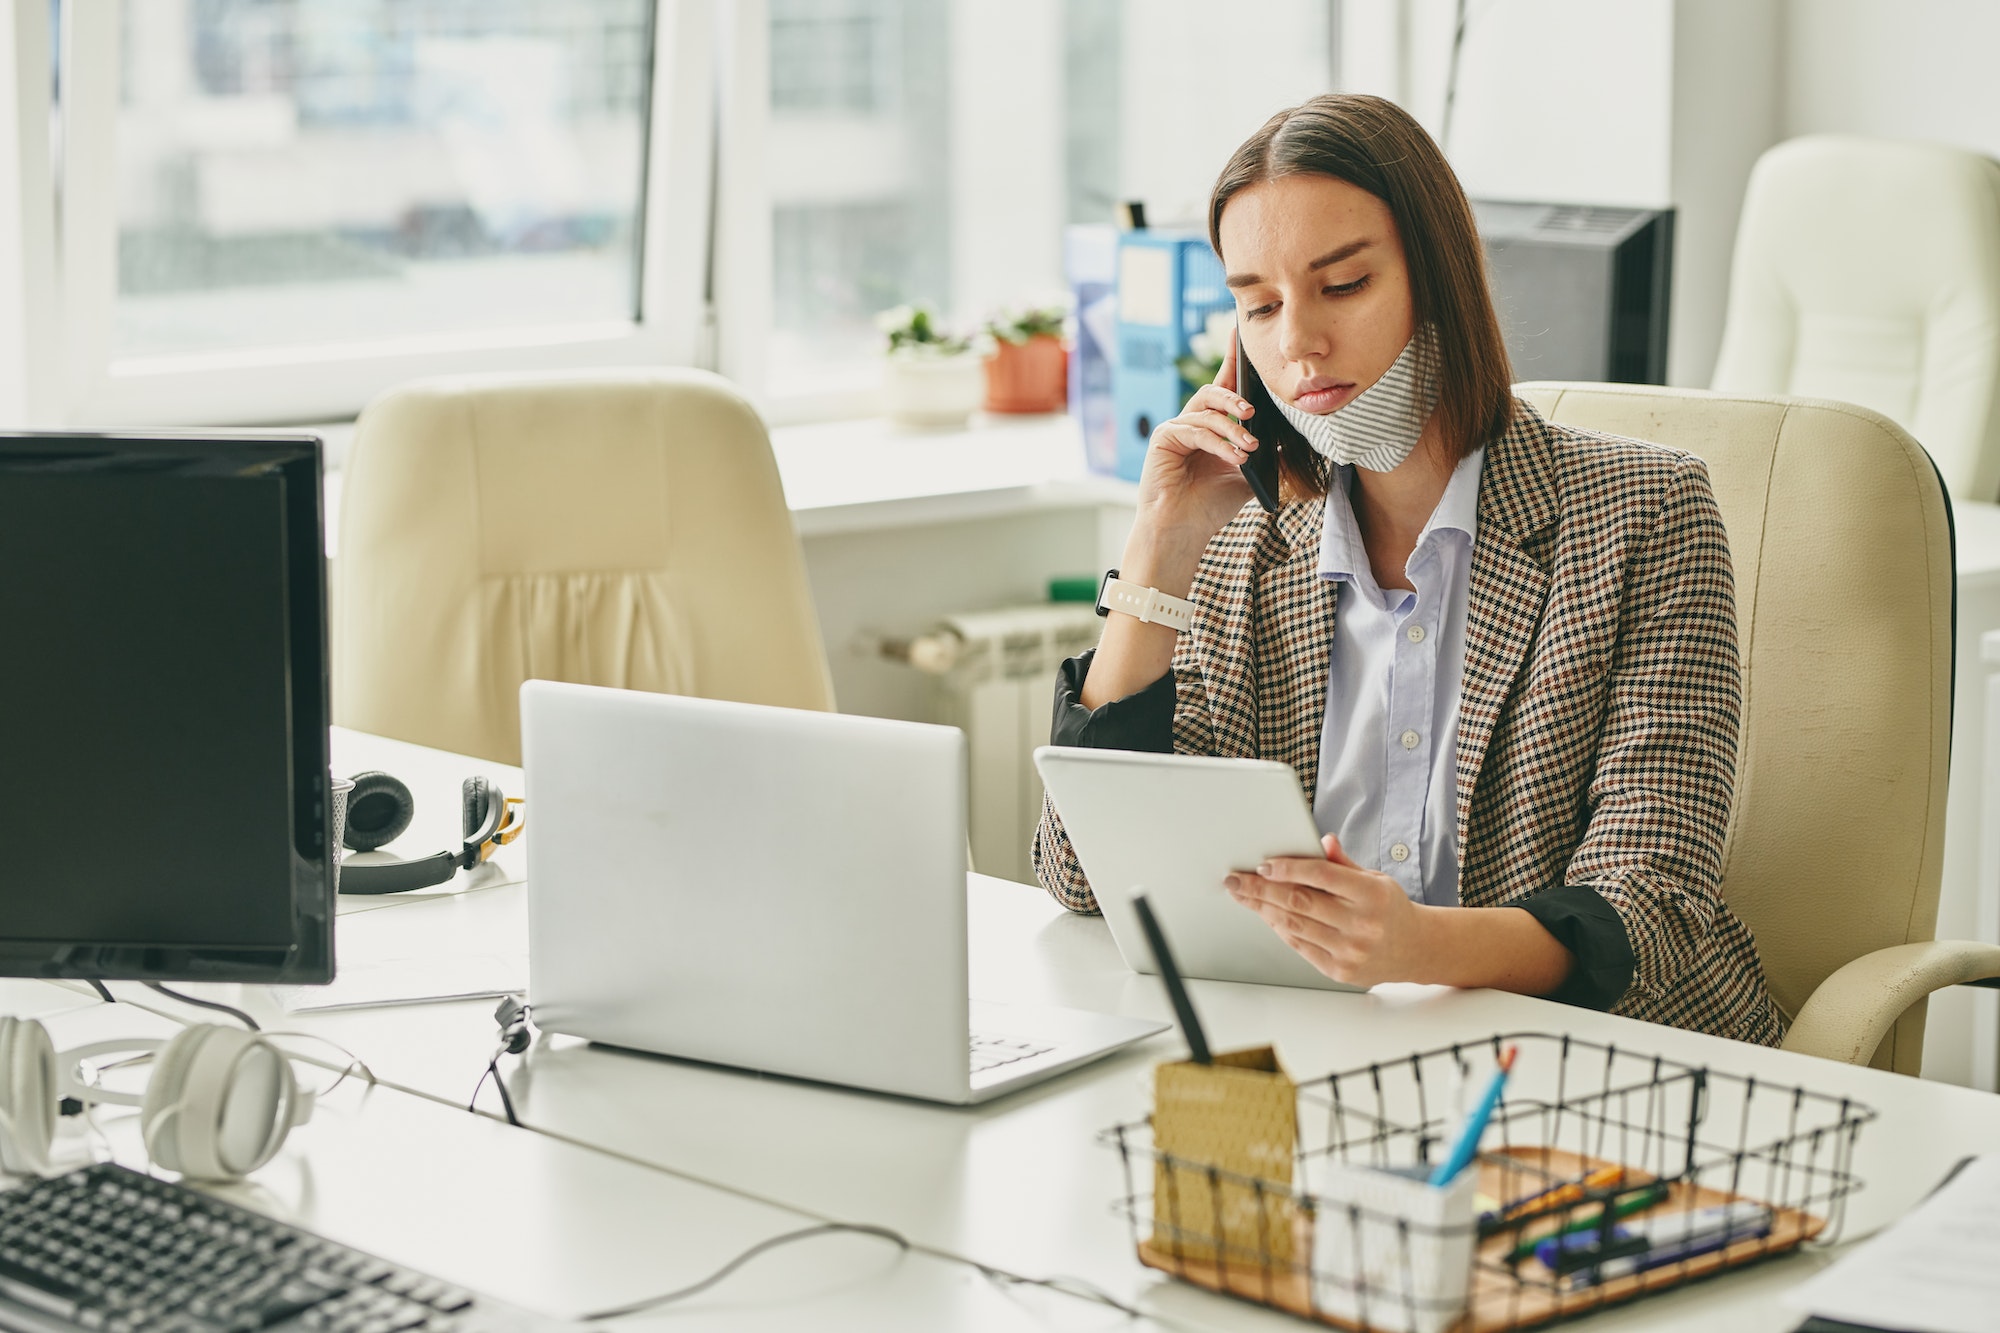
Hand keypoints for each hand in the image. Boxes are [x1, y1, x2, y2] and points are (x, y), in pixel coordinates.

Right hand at [1131, 328, 1259, 555]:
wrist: (1183, 530)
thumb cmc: (1210, 506)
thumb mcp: (1247, 477)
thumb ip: (1263, 456)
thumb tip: (1291, 441)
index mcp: (1210, 427)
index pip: (1223, 387)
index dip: (1232, 360)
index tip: (1240, 335)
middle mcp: (1191, 422)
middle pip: (1212, 392)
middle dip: (1235, 396)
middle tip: (1254, 411)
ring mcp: (1175, 429)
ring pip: (1207, 411)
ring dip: (1232, 428)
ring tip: (1250, 447)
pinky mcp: (1164, 439)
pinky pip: (1195, 430)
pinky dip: (1218, 443)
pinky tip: (1235, 457)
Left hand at [1225, 833, 1432, 988]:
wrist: (1415, 949)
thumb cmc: (1390, 909)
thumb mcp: (1375, 879)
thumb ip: (1343, 863)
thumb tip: (1322, 840)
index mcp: (1372, 895)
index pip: (1321, 875)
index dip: (1288, 869)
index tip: (1262, 865)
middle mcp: (1361, 924)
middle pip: (1299, 901)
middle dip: (1261, 889)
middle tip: (1236, 880)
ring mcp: (1350, 950)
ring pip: (1294, 924)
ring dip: (1263, 909)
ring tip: (1244, 896)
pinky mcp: (1339, 970)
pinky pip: (1300, 946)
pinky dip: (1280, 928)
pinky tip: (1267, 915)